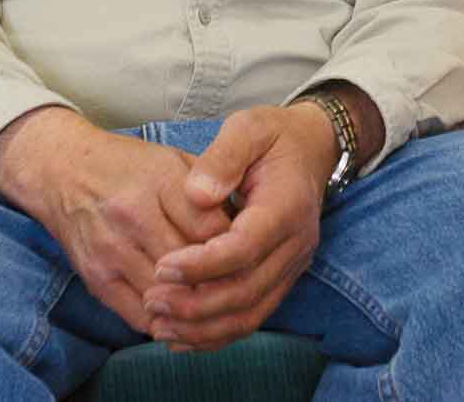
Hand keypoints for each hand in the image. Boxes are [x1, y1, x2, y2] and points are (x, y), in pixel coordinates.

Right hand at [0, 107, 232, 334]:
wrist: (62, 171)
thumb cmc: (128, 167)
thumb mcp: (174, 162)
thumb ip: (210, 192)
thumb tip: (247, 229)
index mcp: (160, 182)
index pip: (212, 230)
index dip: (236, 248)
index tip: (248, 254)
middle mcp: (133, 216)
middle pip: (192, 268)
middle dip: (221, 281)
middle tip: (239, 286)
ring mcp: (112, 251)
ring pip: (169, 297)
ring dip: (195, 305)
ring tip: (215, 303)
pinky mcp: (96, 278)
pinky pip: (140, 316)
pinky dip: (166, 320)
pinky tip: (182, 313)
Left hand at [141, 103, 337, 351]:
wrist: (312, 149)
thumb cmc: (274, 136)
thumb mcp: (248, 127)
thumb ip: (223, 157)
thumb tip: (196, 196)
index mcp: (286, 206)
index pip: (245, 248)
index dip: (203, 264)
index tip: (162, 267)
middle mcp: (295, 245)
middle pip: (246, 291)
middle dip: (195, 304)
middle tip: (151, 300)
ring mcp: (291, 267)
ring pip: (250, 315)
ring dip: (202, 327)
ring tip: (158, 325)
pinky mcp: (281, 280)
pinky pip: (251, 318)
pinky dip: (215, 334)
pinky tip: (180, 337)